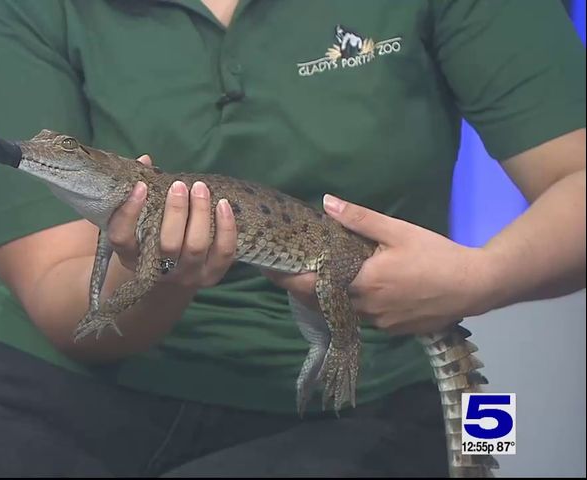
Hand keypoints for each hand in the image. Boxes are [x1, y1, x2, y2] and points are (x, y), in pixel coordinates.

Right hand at [107, 155, 238, 289]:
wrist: (171, 282)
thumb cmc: (152, 242)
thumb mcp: (139, 225)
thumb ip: (140, 194)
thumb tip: (145, 160)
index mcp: (131, 257)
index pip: (122, 238)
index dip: (128, 213)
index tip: (141, 186)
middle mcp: (157, 271)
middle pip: (168, 244)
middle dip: (176, 211)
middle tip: (179, 185)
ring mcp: (186, 276)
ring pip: (196, 246)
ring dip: (200, 213)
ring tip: (200, 188)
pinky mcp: (211, 276)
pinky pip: (223, 252)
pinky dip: (225, 227)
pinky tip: (223, 204)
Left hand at [263, 194, 494, 335]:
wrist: (476, 286)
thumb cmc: (436, 255)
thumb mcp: (398, 231)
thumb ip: (359, 219)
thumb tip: (326, 202)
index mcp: (361, 283)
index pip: (311, 286)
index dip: (287, 279)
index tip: (269, 268)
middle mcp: (365, 308)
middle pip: (322, 302)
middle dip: (303, 288)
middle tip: (287, 270)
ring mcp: (379, 323)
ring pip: (342, 312)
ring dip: (327, 298)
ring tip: (315, 278)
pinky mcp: (393, 330)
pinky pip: (362, 318)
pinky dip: (350, 306)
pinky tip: (350, 290)